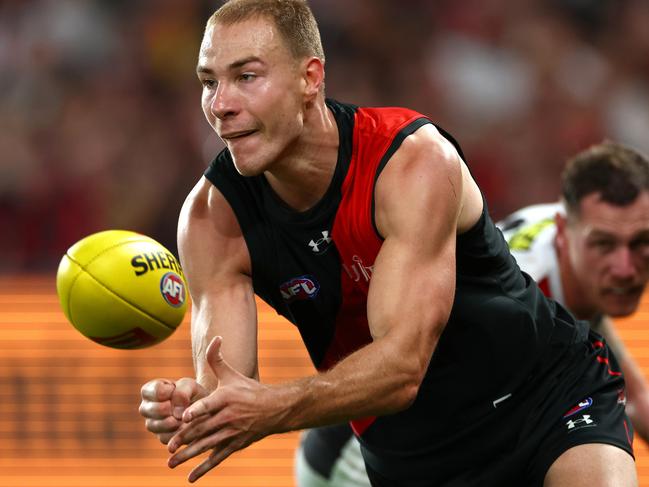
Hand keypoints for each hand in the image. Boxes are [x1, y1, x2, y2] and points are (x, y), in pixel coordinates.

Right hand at [139, 377, 207, 444]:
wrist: (201, 407)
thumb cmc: (191, 392)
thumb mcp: (189, 385)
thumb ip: (181, 392)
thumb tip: (175, 412)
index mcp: (149, 392)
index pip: (151, 391)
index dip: (167, 391)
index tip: (176, 389)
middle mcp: (146, 408)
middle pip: (152, 409)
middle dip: (170, 407)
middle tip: (181, 404)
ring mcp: (152, 424)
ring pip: (157, 425)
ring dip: (174, 420)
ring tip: (184, 415)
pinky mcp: (162, 437)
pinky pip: (166, 437)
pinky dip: (178, 431)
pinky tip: (186, 424)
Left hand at [167, 336, 279, 482]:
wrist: (275, 409)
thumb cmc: (249, 389)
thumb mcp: (233, 374)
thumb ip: (218, 359)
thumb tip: (215, 338)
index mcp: (226, 397)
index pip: (210, 404)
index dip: (197, 410)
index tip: (184, 416)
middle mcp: (229, 416)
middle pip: (205, 428)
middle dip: (185, 439)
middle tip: (168, 446)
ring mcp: (232, 432)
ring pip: (208, 445)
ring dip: (189, 456)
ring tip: (172, 462)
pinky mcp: (235, 445)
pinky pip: (218, 458)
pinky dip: (205, 468)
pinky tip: (191, 477)